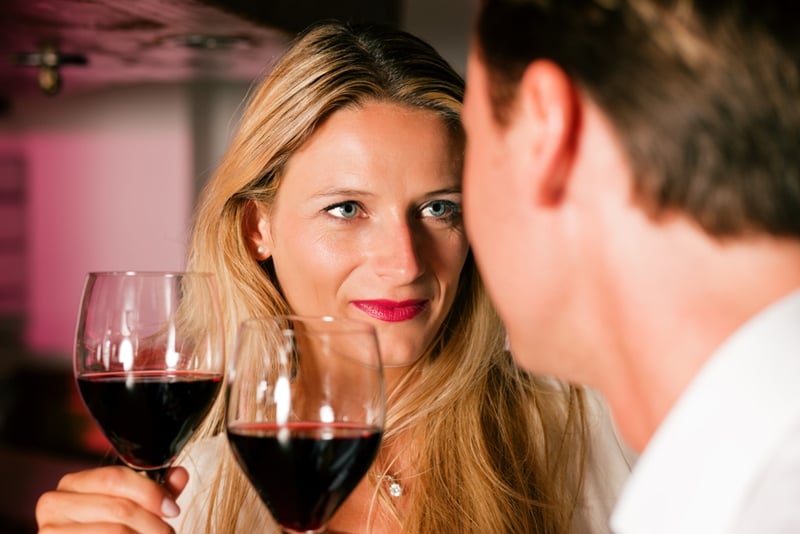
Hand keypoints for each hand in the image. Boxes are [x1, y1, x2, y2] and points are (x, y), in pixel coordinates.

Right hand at [36, 465, 188, 533]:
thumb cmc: (108, 529)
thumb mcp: (130, 505)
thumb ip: (154, 491)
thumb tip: (179, 475)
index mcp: (71, 484)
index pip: (116, 478)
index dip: (150, 492)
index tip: (172, 509)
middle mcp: (53, 504)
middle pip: (119, 508)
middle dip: (153, 522)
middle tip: (169, 532)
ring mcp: (50, 531)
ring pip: (116, 532)